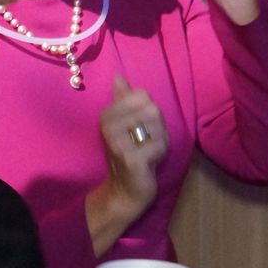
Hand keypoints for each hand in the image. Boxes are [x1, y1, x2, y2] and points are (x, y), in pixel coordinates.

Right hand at [85, 76, 166, 251]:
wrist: (124, 190)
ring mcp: (119, 143)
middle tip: (145, 143)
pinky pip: (160, 144)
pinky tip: (150, 162)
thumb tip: (118, 77)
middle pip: (152, 109)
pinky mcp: (132, 158)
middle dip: (156, 127)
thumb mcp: (124, 124)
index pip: (143, 96)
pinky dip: (160, 153)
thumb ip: (122, 99)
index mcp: (107, 115)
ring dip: (159, 140)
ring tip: (147, 151)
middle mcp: (109, 126)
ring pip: (157, 125)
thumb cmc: (128, 154)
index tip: (139, 130)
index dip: (149, 113)